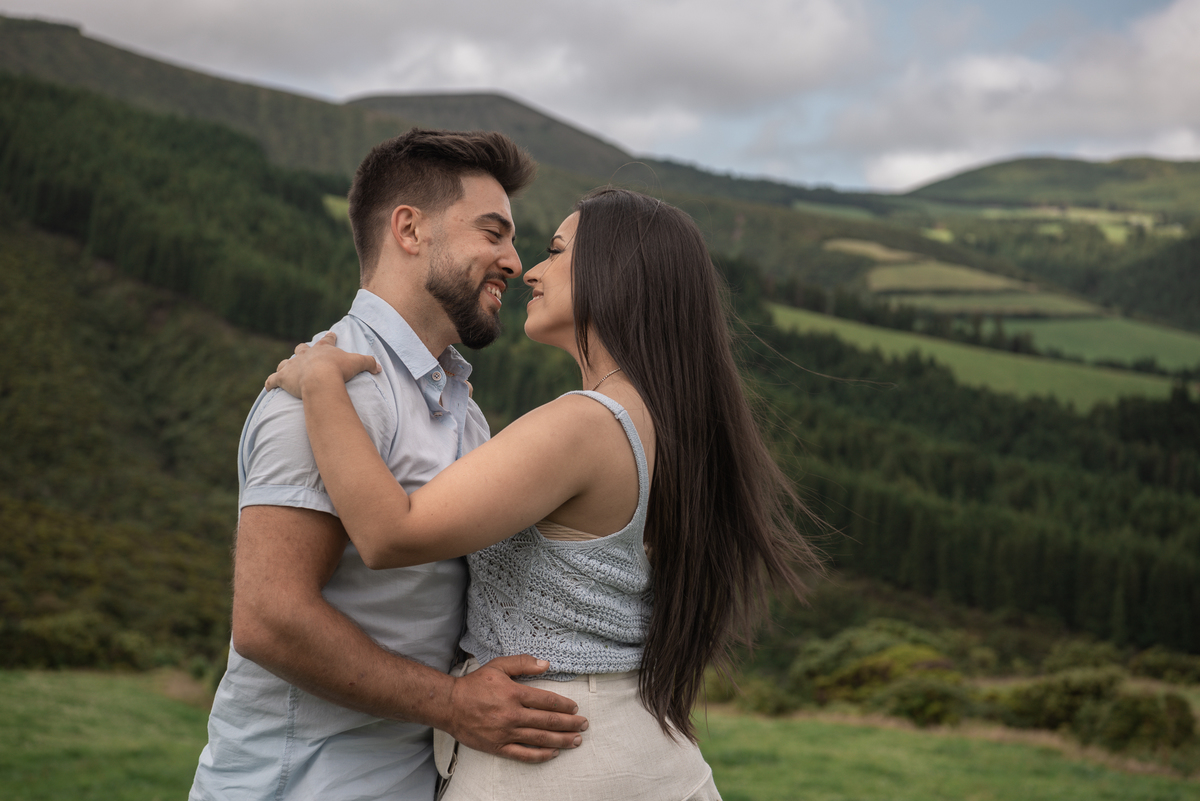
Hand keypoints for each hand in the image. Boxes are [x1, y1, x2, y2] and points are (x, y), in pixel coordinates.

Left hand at [265, 332, 379, 397]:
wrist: (320, 379)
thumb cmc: (339, 370)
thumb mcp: (358, 363)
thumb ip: (369, 363)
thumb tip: (379, 368)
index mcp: (323, 350)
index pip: (327, 341)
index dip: (330, 338)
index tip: (331, 334)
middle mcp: (305, 355)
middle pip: (301, 349)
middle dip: (302, 350)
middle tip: (303, 352)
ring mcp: (292, 366)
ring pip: (285, 363)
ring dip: (285, 366)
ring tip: (284, 370)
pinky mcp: (282, 378)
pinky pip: (273, 380)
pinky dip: (270, 383)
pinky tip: (268, 386)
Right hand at [446, 655, 588, 762]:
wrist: (449, 705)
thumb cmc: (474, 685)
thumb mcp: (498, 666)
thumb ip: (523, 663)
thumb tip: (546, 664)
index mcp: (514, 693)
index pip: (547, 701)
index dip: (564, 705)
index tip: (575, 708)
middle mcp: (512, 714)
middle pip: (548, 721)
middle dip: (569, 724)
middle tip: (584, 725)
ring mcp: (505, 732)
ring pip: (540, 738)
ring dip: (561, 740)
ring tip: (576, 740)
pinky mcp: (498, 746)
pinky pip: (523, 754)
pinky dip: (540, 755)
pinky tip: (553, 753)